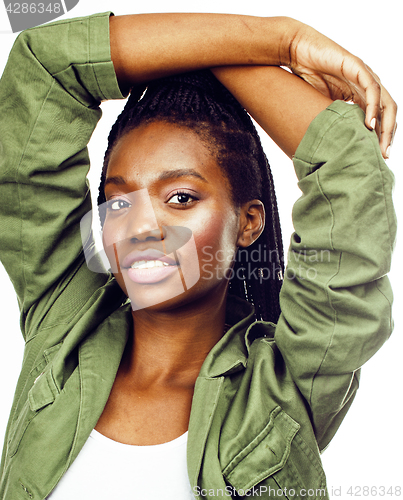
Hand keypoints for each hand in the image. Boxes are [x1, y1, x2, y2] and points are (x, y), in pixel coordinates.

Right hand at [282, 20, 396, 157]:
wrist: (296, 51)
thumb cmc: (305, 77)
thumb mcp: (320, 106)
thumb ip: (331, 120)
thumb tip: (333, 146)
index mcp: (359, 95)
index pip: (378, 118)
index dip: (381, 137)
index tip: (378, 157)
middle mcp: (366, 86)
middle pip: (387, 112)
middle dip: (387, 135)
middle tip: (383, 156)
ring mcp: (364, 76)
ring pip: (385, 102)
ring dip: (386, 126)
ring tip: (381, 145)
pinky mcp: (357, 67)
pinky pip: (371, 89)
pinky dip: (372, 107)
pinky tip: (369, 124)